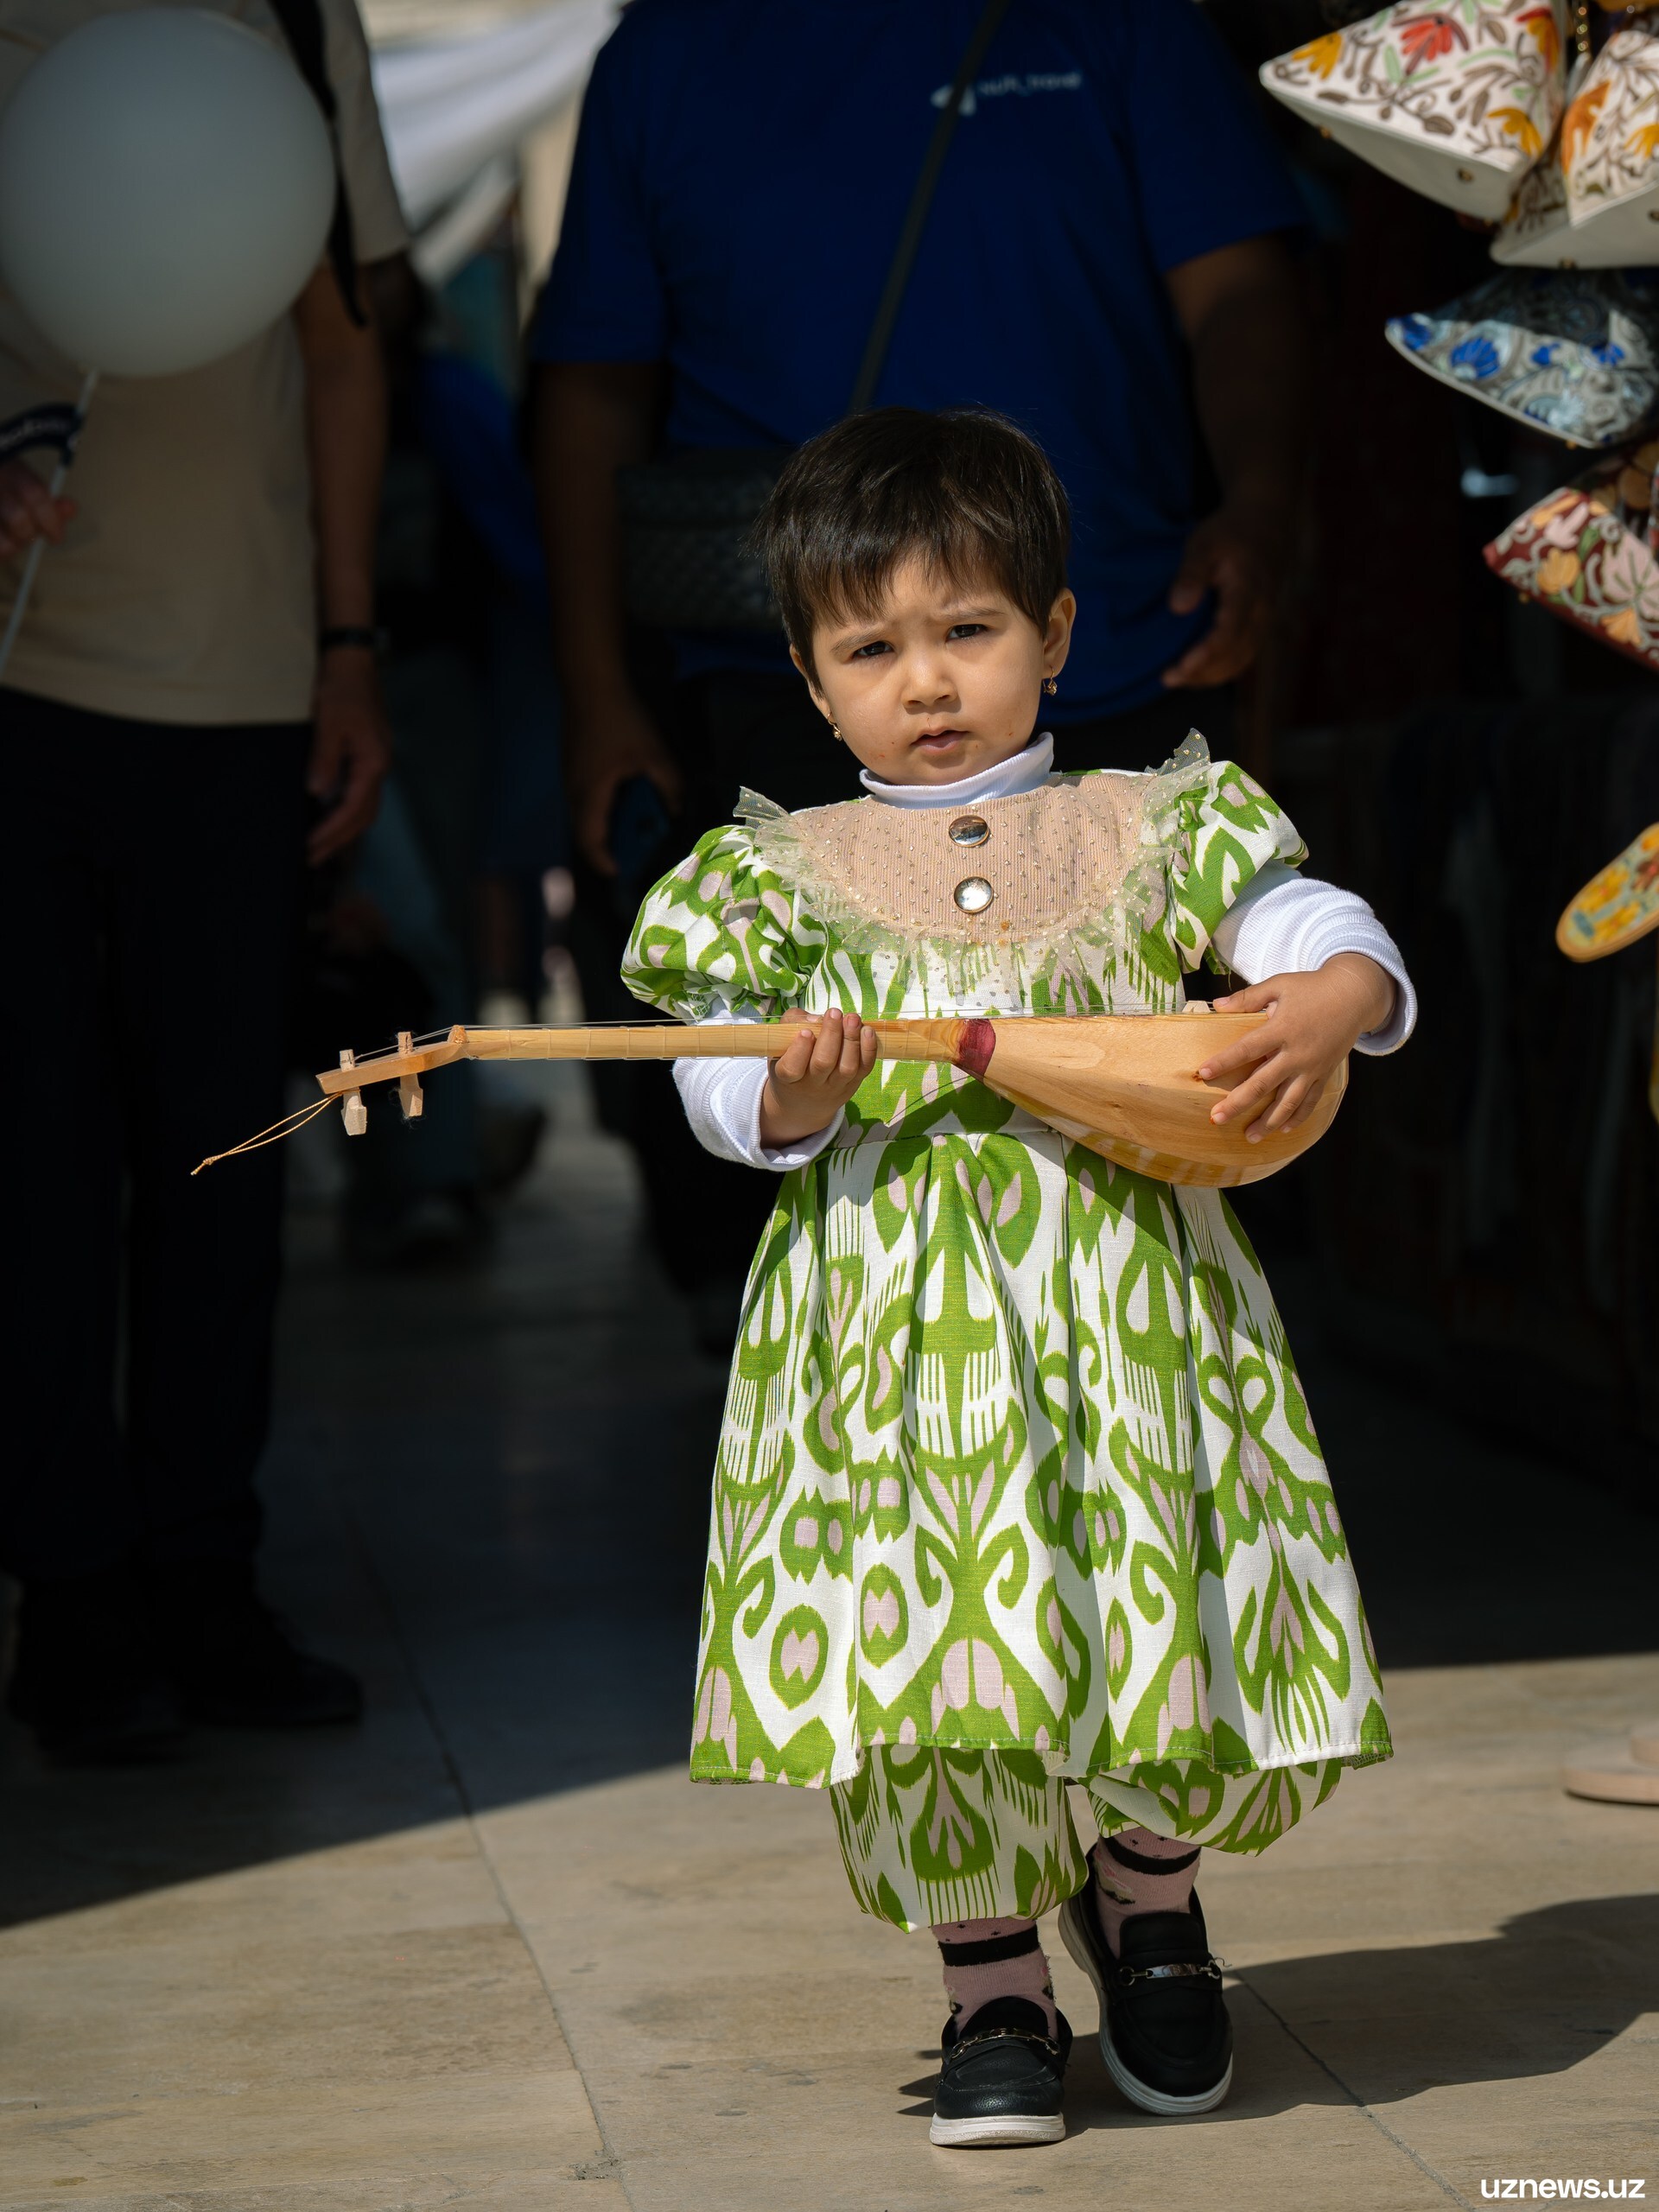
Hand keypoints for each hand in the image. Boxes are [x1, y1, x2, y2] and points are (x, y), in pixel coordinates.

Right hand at [0, 458, 74, 561]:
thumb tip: (71, 508)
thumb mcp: (24, 487)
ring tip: (11, 541)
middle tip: (30, 537)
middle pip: (18, 517)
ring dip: (11, 546)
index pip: (35, 494)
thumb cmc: (5, 492)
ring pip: (3, 541)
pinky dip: (2, 551)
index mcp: (7, 467)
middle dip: (29, 534)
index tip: (55, 537)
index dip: (50, 520)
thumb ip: (48, 500)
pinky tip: (3, 545)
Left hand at [307, 648, 390, 863]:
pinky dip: (345, 813)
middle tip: (312, 859)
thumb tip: (317, 793)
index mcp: (373, 762)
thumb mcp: (329, 723)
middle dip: (338, 840)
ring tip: (320, 848)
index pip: (353, 808)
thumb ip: (325, 759)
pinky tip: (328, 819)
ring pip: (364, 809)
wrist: (352, 663)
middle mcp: (379, 767)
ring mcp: (374, 763)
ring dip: (343, 831)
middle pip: (363, 816)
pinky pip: (359, 795)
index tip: (310, 845)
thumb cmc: (341, 689)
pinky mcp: (366, 758)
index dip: (331, 830)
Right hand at [566, 690, 682, 875]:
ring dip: (604, 824)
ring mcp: (570, 774)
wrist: (590, 678)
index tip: (620, 873)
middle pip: (584, 830)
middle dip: (606, 846)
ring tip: (631, 827)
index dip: (604, 861)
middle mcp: (574, 790)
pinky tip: (622, 796)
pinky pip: (584, 796)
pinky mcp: (573, 761)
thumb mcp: (654, 753)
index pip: (590, 841)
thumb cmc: (621, 718)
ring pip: (583, 812)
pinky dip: (601, 806)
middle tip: (630, 853)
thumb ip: (668, 785)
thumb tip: (676, 809)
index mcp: (590, 794)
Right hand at [757, 1008, 877, 1148]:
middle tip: (834, 1013)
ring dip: (852, 1040)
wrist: (804, 1103)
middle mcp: (811, 1085)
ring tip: (852, 1018)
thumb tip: (815, 1019)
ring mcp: (834, 1087)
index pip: (791, 1068)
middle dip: (831, 1035)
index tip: (806, 1032)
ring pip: (846, 1067)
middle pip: (823, 1063)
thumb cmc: (791, 1062)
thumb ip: (792, 1024)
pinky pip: (864, 1068)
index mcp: (787, 1077)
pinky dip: (869, 1049)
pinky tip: (868, 1031)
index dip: (800, 1050)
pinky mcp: (853, 1085)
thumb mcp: (780, 1045)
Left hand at [1162, 505, 1282, 689]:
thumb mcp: (1204, 544)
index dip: (1206, 653)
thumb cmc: (1230, 533)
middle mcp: (1262, 612)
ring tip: (1175, 678)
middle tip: (1167, 677)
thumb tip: (1178, 607)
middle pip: (1235, 655)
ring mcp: (1264, 622)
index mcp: (1249, 590)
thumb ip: (1191, 574)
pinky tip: (1194, 671)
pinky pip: (1242, 657)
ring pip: (1240, 661)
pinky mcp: (1259, 627)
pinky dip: (1218, 670)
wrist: (1266, 526)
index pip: (1230, 632)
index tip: (1180, 667)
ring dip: (1208, 676)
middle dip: (1202, 673)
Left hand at [1198, 955, 1394, 1141]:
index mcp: (1282, 1029)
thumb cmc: (1312, 988)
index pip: (1247, 1049)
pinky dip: (1297, 1117)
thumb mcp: (1279, 985)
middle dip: (1238, 1103)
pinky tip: (1282, 1130)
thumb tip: (1218, 1005)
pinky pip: (1310, 1101)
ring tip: (1250, 1137)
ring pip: (1287, 1101)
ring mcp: (1312, 1067)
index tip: (1203, 1073)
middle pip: (1263, 1084)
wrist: (1355, 995)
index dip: (1225, 1061)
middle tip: (1217, 1118)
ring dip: (1267, 1121)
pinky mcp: (1325, 1073)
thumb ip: (1248, 997)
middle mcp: (1297, 1053)